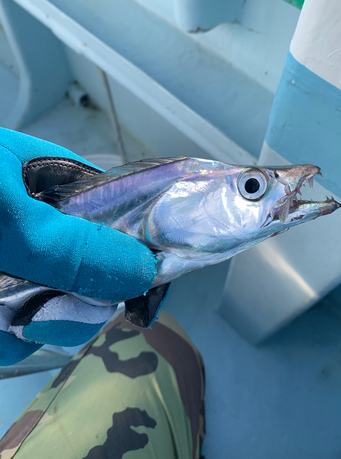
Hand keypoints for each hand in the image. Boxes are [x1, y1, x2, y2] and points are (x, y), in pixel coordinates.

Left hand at [0, 127, 156, 364]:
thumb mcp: (1, 213)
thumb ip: (70, 246)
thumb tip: (142, 271)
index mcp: (50, 184)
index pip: (117, 214)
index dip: (132, 250)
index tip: (135, 290)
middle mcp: (39, 226)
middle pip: (90, 274)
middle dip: (68, 302)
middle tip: (37, 308)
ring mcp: (16, 265)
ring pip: (51, 310)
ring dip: (26, 326)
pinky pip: (12, 333)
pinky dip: (1, 341)